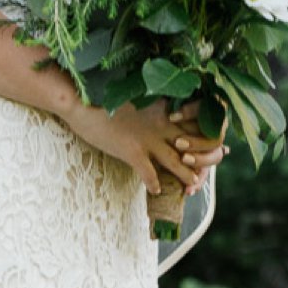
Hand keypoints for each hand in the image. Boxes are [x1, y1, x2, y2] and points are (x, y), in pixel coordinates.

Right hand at [67, 94, 224, 197]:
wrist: (81, 101)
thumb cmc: (103, 97)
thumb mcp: (133, 96)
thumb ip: (149, 104)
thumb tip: (156, 105)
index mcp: (161, 109)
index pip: (191, 122)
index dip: (200, 133)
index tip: (205, 142)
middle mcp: (159, 124)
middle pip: (189, 143)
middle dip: (200, 157)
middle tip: (206, 168)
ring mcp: (147, 139)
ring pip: (175, 160)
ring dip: (185, 174)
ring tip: (193, 185)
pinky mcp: (132, 151)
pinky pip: (149, 172)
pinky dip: (154, 183)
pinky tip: (157, 191)